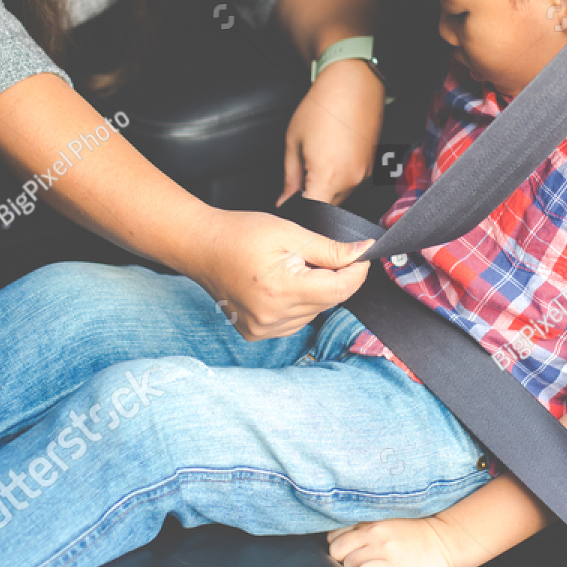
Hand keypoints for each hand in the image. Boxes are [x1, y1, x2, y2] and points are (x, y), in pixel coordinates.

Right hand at [191, 208, 370, 339]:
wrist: (202, 246)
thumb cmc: (240, 234)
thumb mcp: (291, 233)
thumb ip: (331, 249)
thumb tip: (364, 252)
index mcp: (281, 289)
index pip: (339, 290)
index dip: (356, 272)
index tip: (360, 256)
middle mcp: (271, 317)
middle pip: (328, 301)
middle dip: (333, 278)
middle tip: (313, 255)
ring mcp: (262, 329)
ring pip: (314, 313)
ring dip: (315, 291)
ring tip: (290, 268)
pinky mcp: (257, 333)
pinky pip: (296, 321)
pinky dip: (298, 304)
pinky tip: (281, 285)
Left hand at [279, 58, 383, 205]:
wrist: (352, 84)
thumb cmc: (323, 106)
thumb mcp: (294, 142)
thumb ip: (289, 179)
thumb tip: (285, 202)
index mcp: (327, 175)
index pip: (312, 212)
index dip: (298, 211)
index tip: (290, 202)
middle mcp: (350, 179)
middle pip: (327, 207)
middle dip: (312, 198)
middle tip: (302, 174)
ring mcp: (363, 174)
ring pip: (340, 197)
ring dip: (327, 188)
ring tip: (319, 158)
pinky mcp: (370, 167)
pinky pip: (351, 183)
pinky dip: (340, 178)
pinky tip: (333, 155)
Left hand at [326, 516, 467, 566]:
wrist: (447, 540)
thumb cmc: (419, 534)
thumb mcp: (389, 521)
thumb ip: (368, 526)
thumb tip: (347, 538)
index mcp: (371, 520)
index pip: (334, 534)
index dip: (340, 547)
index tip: (351, 553)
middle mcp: (373, 532)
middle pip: (335, 550)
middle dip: (342, 561)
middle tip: (358, 566)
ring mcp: (383, 548)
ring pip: (348, 564)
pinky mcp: (394, 566)